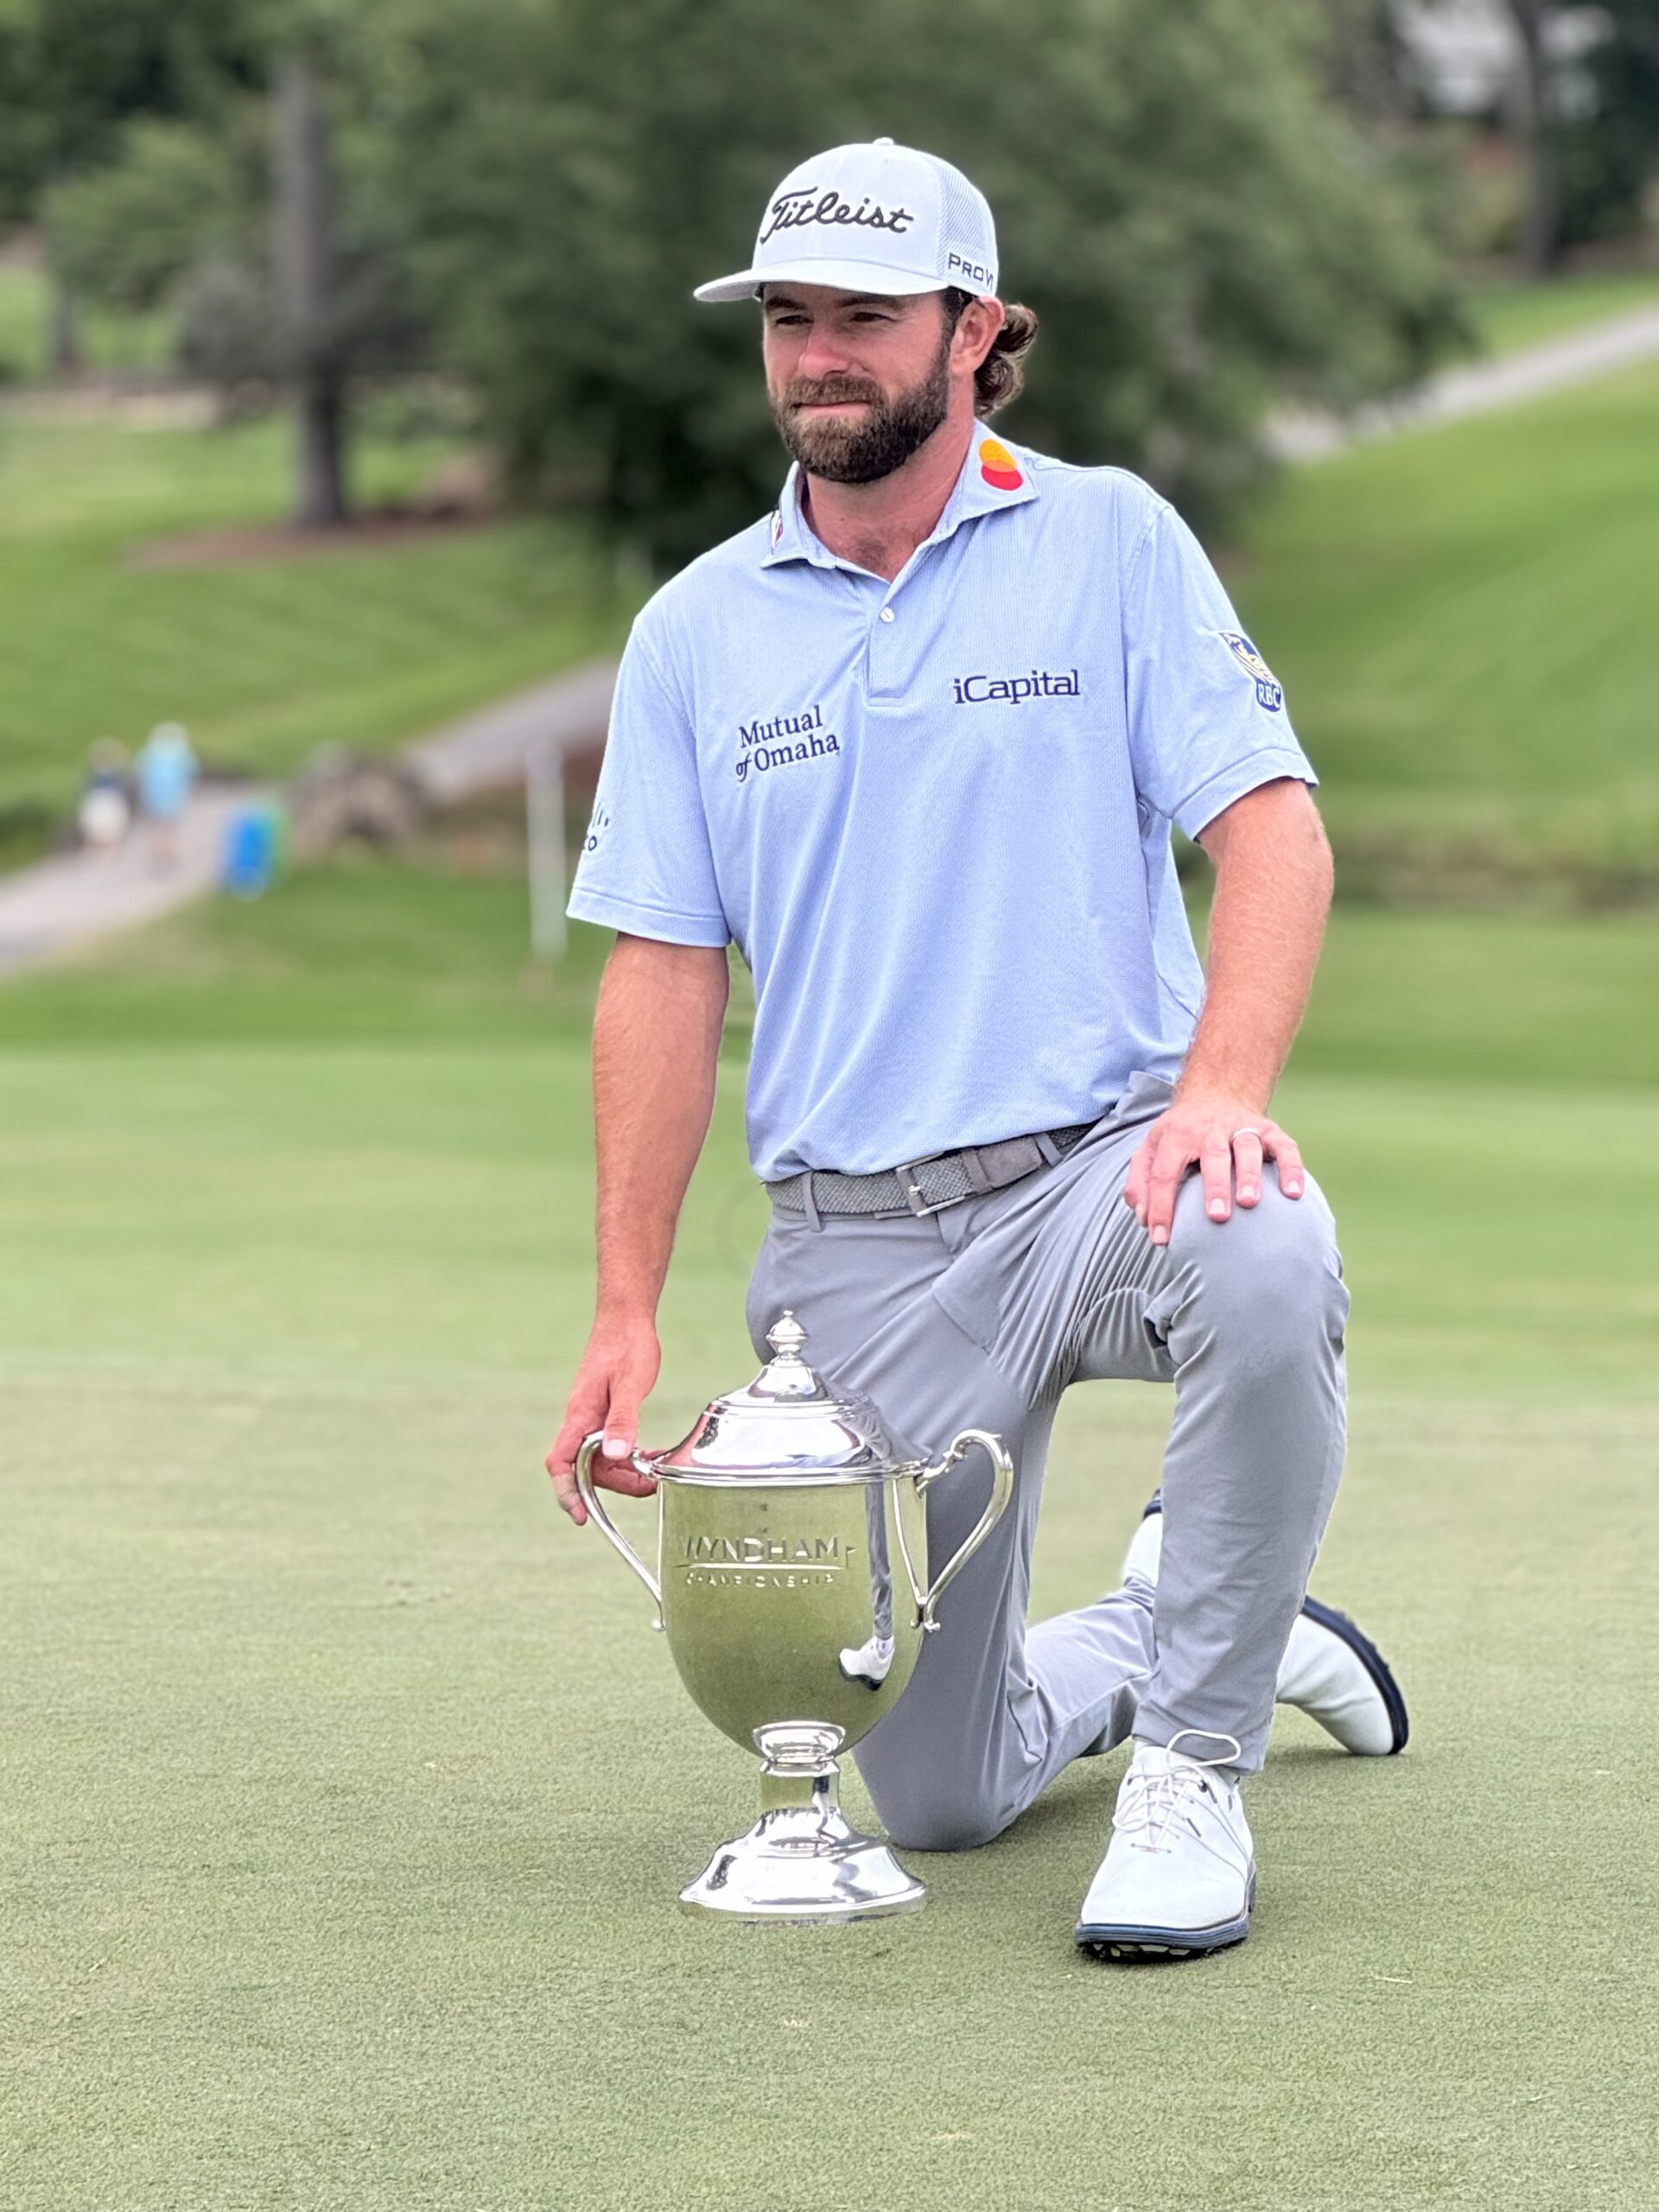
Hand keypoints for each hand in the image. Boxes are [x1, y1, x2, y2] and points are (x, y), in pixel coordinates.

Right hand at [546, 1314, 662, 1523]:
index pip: (561, 1462)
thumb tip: (616, 1455)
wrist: (625, 1318)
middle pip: (584, 1468)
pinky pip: (608, 1446)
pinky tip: (646, 1457)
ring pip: (598, 1459)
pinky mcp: (603, 1413)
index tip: (581, 1516)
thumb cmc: (627, 1345)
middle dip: (612, 1485)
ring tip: (651, 1473)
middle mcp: (580, 1420)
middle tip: (647, 1485)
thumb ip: (623, 1420)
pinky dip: (625, 1457)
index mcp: (580, 1415)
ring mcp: (591, 1417)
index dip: (567, 1492)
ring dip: (621, 1472)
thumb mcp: (631, 1384)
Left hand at [1124, 1092, 1304, 1247]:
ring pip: (1248, 1147)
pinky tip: (1293, 1194)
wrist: (1217, 1091)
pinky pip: (1284, 1147)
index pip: (1164, 1172)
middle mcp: (1210, 1129)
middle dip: (1215, 1186)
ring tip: (1249, 1203)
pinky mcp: (1270, 1130)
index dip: (1161, 1206)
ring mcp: (1242, 1127)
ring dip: (1250, 1175)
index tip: (1161, 1239)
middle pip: (1212, 1155)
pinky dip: (1291, 1168)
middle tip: (1217, 1217)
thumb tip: (1143, 1218)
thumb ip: (1139, 1182)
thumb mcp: (1152, 1148)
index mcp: (1176, 1135)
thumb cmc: (1181, 1133)